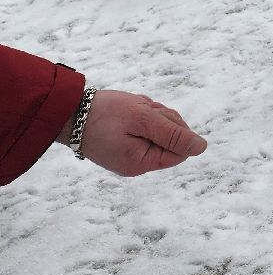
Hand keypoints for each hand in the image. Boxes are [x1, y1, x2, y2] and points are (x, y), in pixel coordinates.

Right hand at [68, 91, 207, 176]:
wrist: (69, 111)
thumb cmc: (105, 114)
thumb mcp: (145, 119)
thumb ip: (174, 134)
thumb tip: (201, 148)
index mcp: (142, 163)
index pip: (180, 150)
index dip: (175, 130)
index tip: (154, 118)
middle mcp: (137, 164)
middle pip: (172, 139)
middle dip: (161, 119)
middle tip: (140, 111)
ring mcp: (130, 154)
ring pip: (160, 130)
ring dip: (151, 114)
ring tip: (130, 110)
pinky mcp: (125, 144)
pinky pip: (145, 128)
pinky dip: (141, 116)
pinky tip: (126, 112)